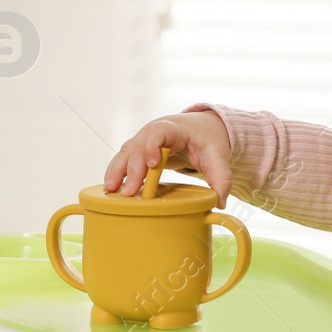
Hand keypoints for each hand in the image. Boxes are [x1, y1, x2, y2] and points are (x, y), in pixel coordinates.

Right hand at [103, 111, 233, 207]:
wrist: (199, 130)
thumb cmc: (206, 141)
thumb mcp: (218, 157)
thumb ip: (222, 179)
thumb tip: (219, 203)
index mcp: (174, 128)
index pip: (158, 131)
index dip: (152, 146)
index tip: (153, 163)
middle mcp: (153, 132)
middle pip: (137, 146)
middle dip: (132, 169)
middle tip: (129, 192)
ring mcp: (143, 141)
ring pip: (125, 153)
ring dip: (117, 171)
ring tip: (111, 190)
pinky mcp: (138, 152)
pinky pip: (123, 160)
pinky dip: (115, 173)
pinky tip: (110, 190)